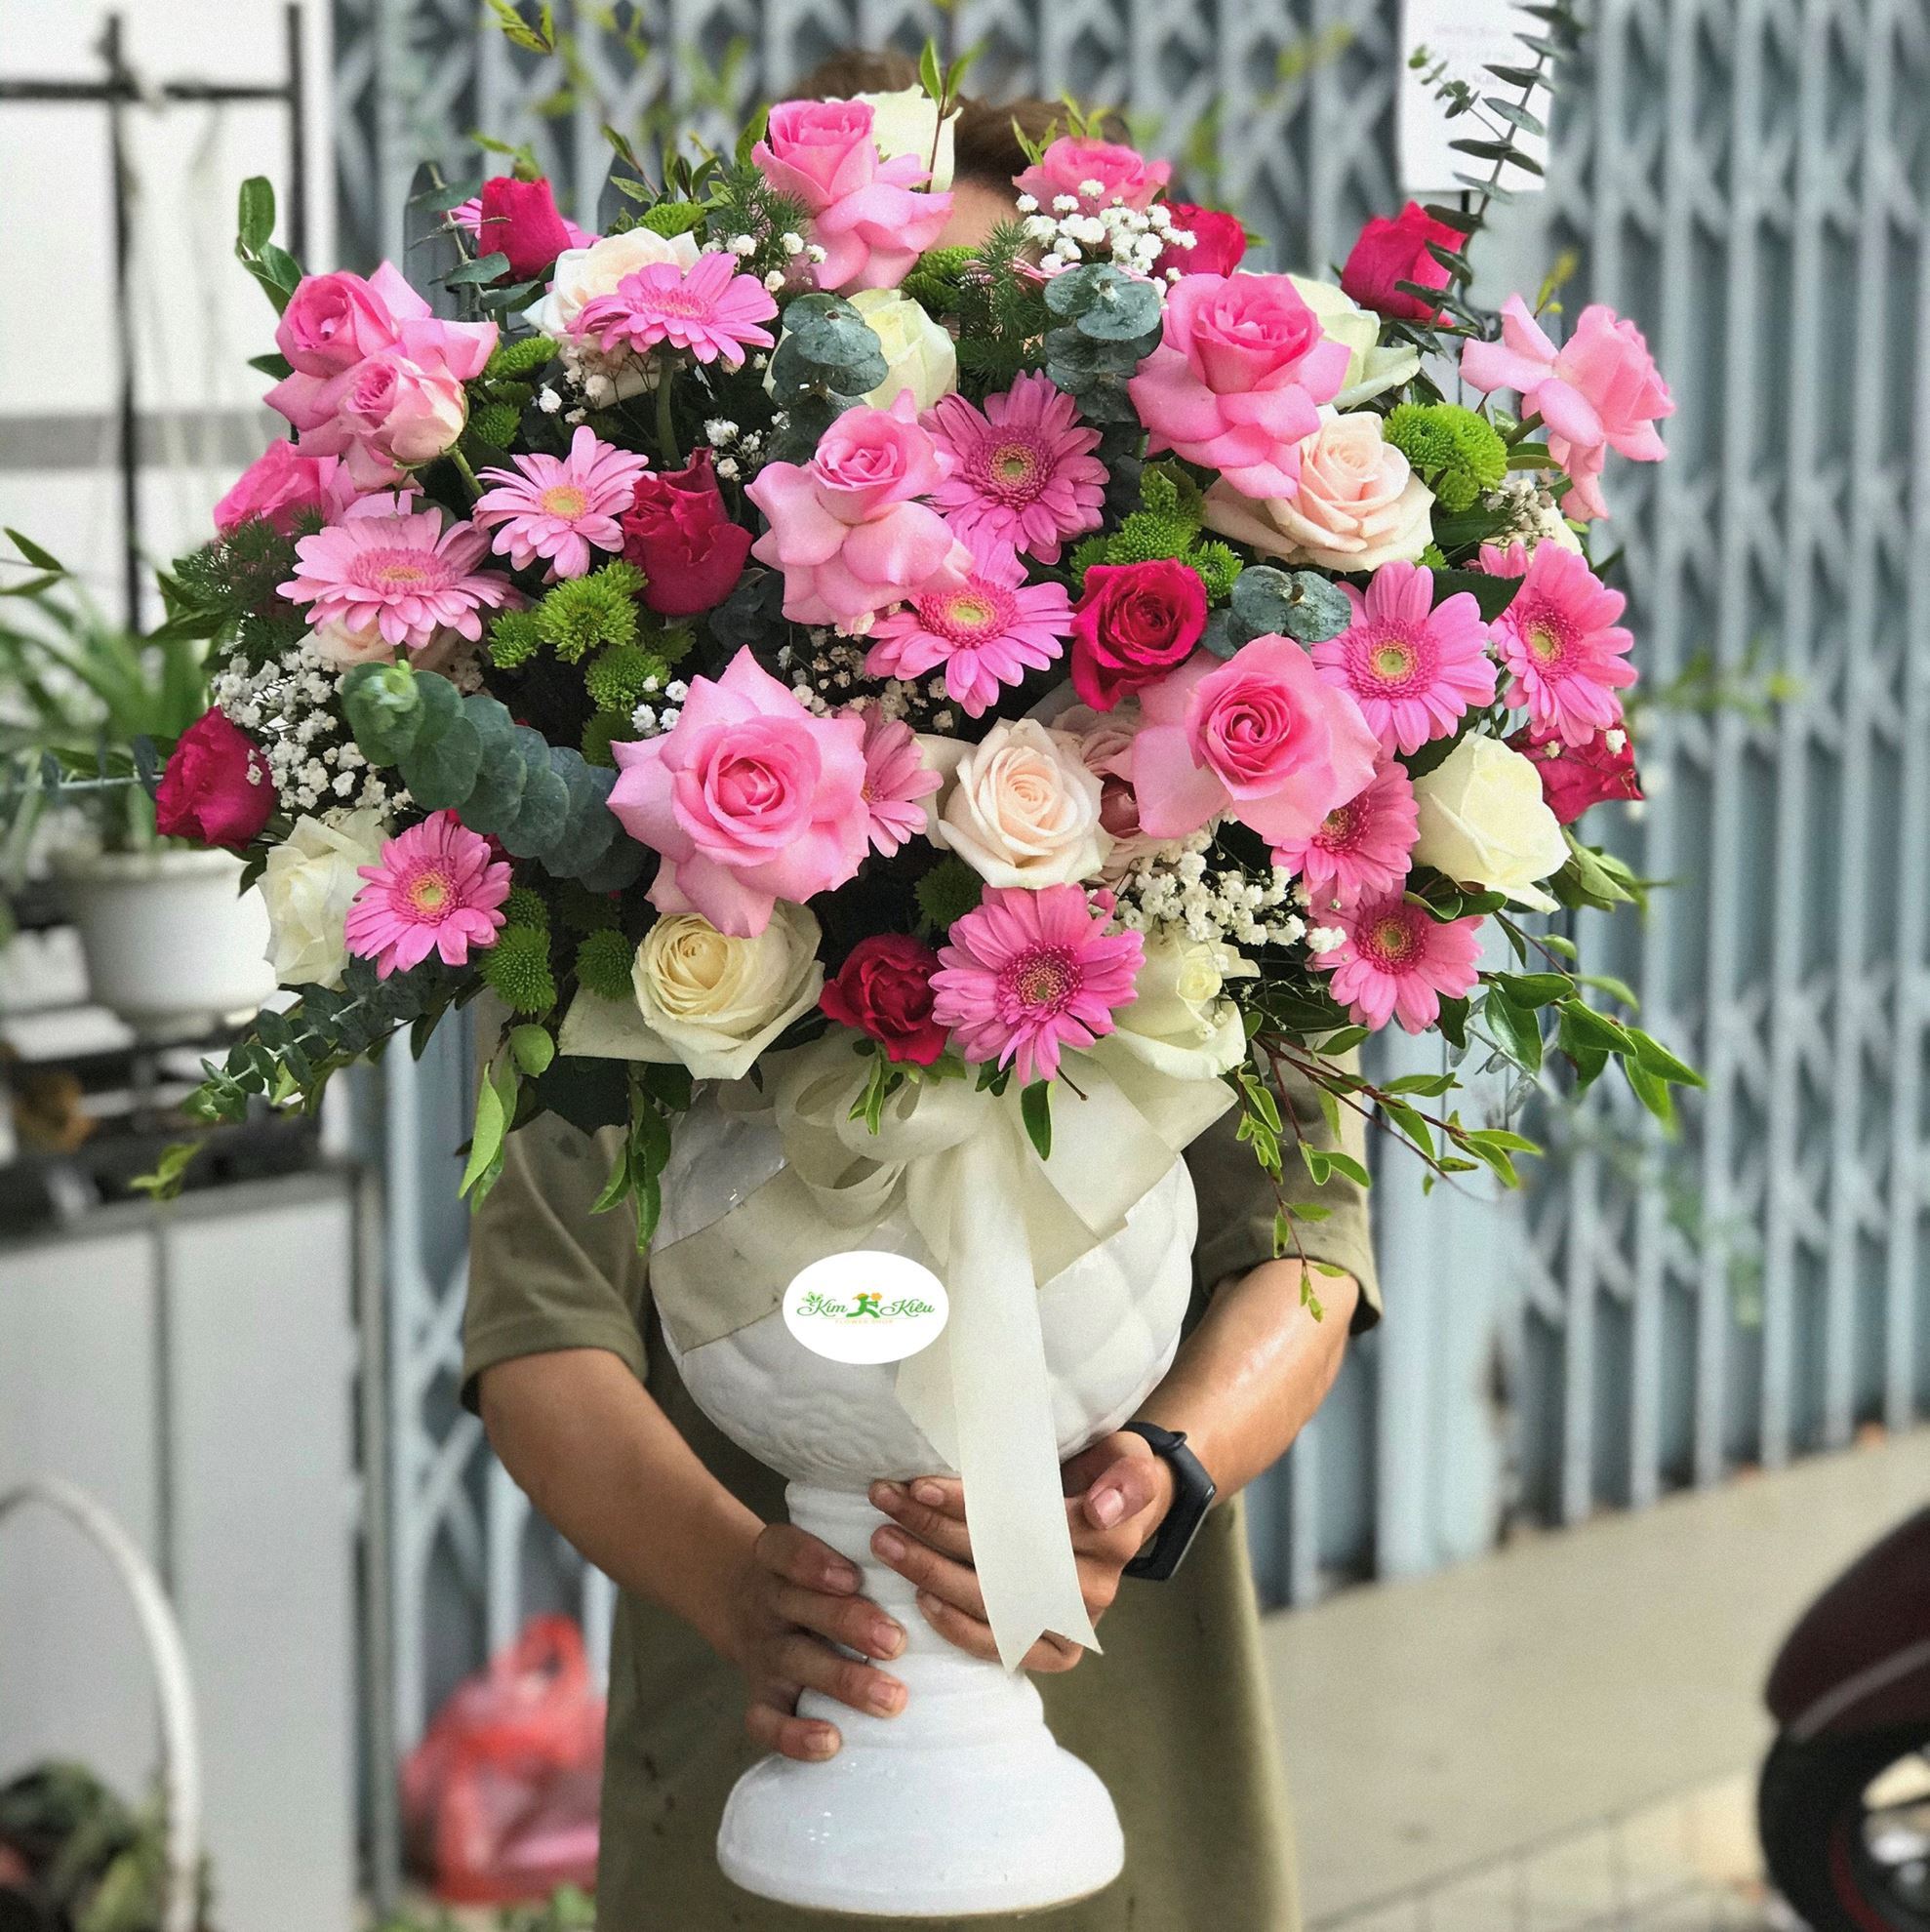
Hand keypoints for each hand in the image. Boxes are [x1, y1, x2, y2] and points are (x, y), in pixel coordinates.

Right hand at [715, 1520, 908, 1761]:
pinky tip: (830, 1742)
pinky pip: (763, 1719)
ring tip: (892, 1699)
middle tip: (896, 1641)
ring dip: (842, 1680)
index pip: (784, 1549)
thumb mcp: (821, 1549)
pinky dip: (792, 1734)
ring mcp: (763, 1650)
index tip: (853, 1578)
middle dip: (848, 1623)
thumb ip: (865, 1551)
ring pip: (792, 1661)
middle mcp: (767, 1601)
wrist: (744, 1607)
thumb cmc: (815, 1577)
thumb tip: (934, 1560)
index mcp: (778, 1556)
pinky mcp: (762, 1695)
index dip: (813, 1563)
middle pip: (797, 1606)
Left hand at [867, 1431, 1176, 1672]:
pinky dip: (957, 1625)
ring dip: (930, 1572)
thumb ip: (1127, 1476)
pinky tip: (920, 1598)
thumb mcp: (1128, 1458)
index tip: (920, 1485)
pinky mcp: (1059, 1651)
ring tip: (885, 1541)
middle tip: (885, 1501)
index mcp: (1114, 1535)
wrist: (1121, 1516)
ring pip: (992, 1604)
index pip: (1024, 1518)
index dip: (966, 1504)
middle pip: (999, 1561)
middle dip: (933, 1529)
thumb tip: (1101, 1511)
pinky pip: (1003, 1647)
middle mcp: (1097, 1587)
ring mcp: (1076, 1625)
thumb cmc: (1110, 1475)